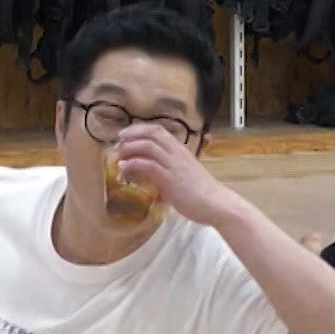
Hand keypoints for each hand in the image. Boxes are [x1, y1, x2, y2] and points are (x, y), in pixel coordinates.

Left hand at [111, 125, 234, 226]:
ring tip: (118, 155)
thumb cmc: (202, 193)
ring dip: (130, 148)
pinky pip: (148, 165)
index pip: (158, 130)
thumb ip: (171, 177)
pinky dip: (133, 164)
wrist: (216, 203)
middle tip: (118, 142)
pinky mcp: (170, 178)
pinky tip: (124, 168)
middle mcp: (177, 153)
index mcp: (181, 150)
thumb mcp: (186, 177)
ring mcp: (174, 164)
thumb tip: (159, 190)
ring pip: (148, 146)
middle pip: (151, 133)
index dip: (140, 129)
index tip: (127, 135)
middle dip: (132, 134)